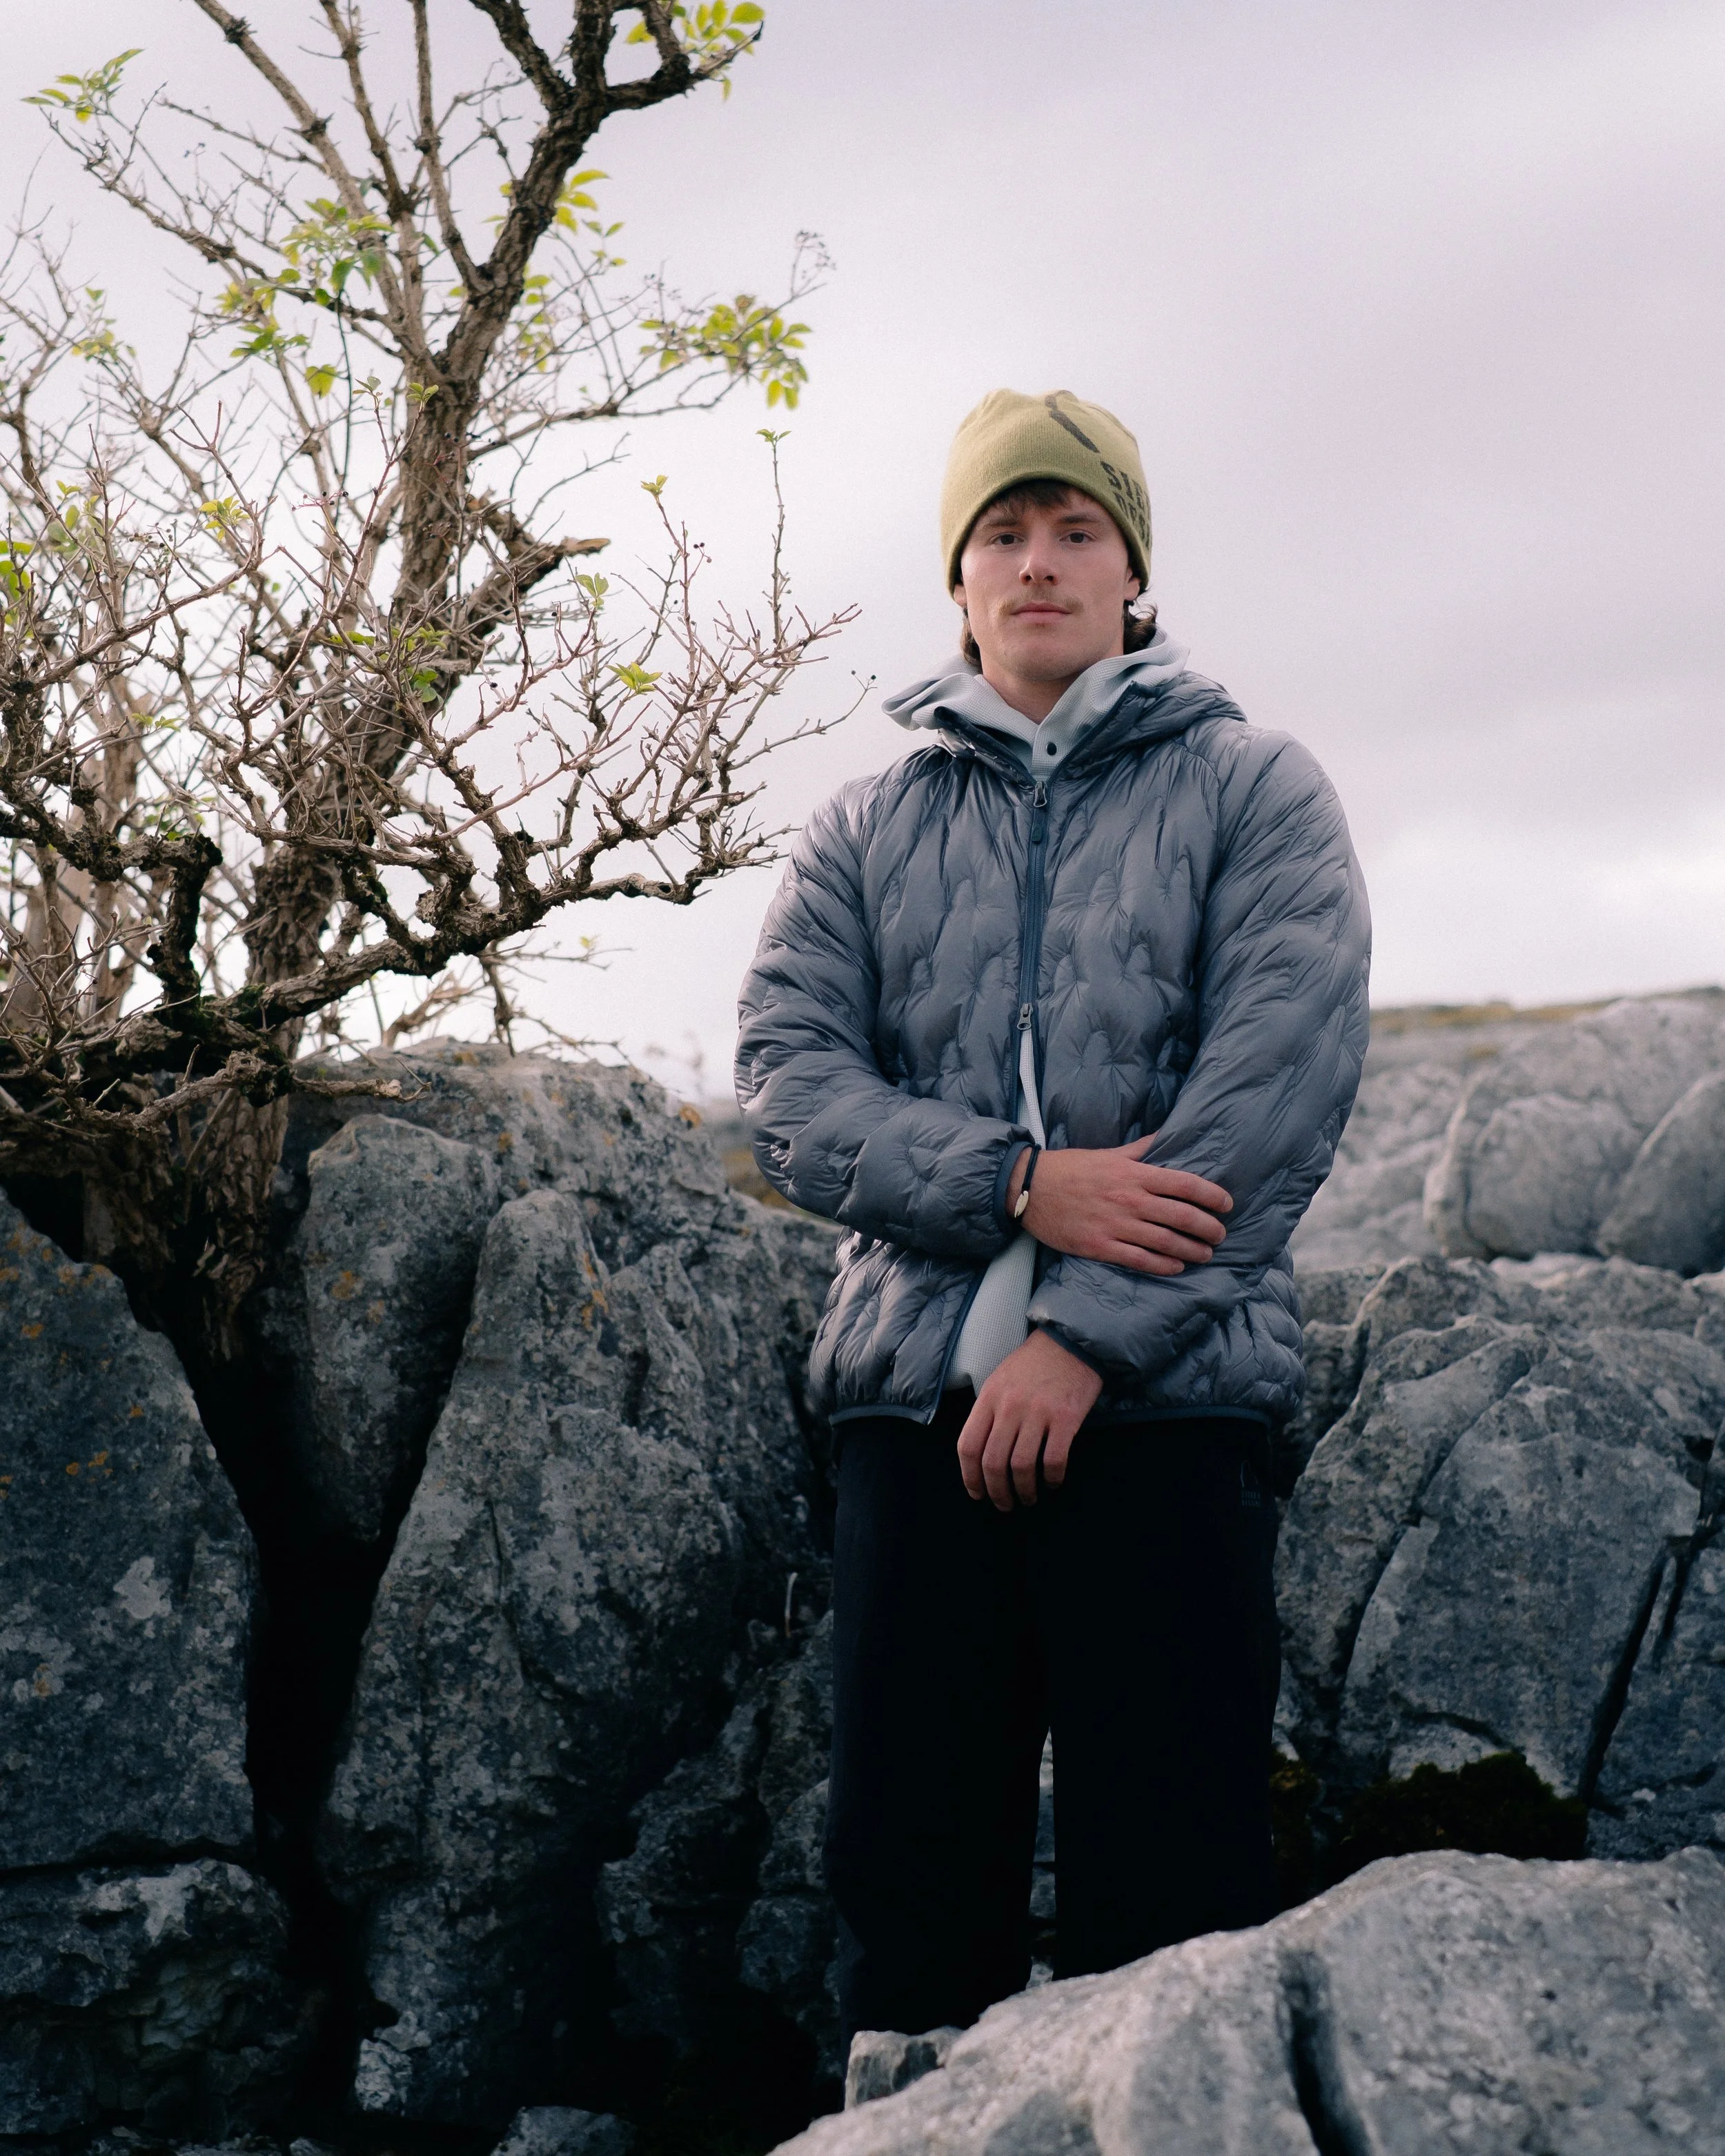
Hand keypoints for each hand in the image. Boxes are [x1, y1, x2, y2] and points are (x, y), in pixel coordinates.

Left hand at [957, 1328, 1103, 1510]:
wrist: (1071, 1342)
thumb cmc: (1033, 1364)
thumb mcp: (1000, 1380)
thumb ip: (989, 1412)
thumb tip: (981, 1454)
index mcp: (989, 1397)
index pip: (968, 1446)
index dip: (969, 1476)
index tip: (976, 1493)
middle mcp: (1010, 1406)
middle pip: (993, 1462)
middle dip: (996, 1492)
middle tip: (1004, 1504)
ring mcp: (1038, 1412)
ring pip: (1021, 1466)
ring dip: (1023, 1490)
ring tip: (1028, 1498)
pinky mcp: (1065, 1418)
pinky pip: (1053, 1460)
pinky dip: (1051, 1478)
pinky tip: (1052, 1482)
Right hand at [1007, 1137, 1230, 1274]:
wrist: (1029, 1188)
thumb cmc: (1070, 1168)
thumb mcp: (1108, 1153)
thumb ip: (1141, 1149)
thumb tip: (1168, 1136)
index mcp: (1134, 1174)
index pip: (1185, 1184)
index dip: (1212, 1196)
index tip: (1227, 1204)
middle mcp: (1130, 1200)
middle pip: (1182, 1216)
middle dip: (1208, 1227)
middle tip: (1220, 1234)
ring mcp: (1115, 1225)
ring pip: (1166, 1241)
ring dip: (1192, 1249)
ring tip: (1206, 1253)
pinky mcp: (1100, 1246)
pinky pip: (1140, 1260)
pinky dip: (1163, 1265)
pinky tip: (1177, 1266)